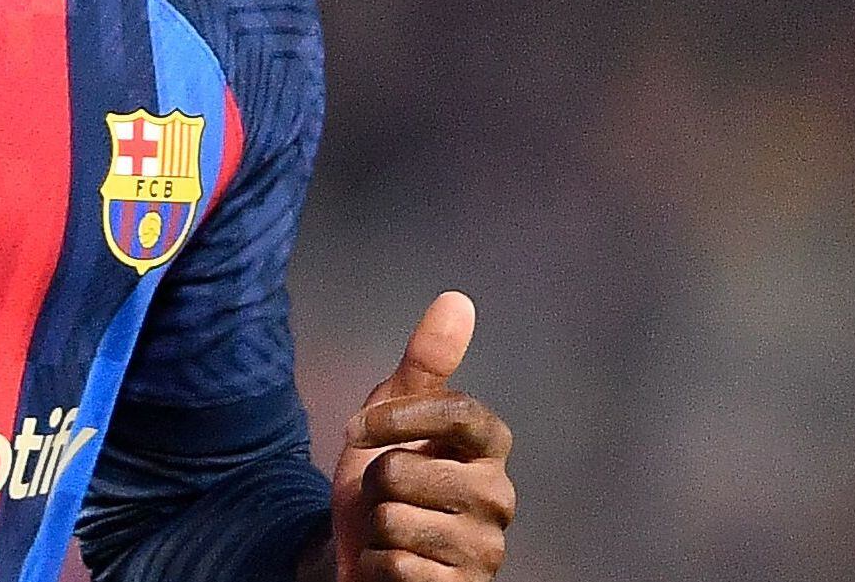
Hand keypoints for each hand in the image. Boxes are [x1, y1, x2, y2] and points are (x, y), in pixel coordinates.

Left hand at [325, 291, 516, 580]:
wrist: (359, 553)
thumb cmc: (384, 478)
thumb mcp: (391, 414)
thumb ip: (426, 361)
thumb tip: (457, 300)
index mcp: (489, 446)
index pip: (456, 411)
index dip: (397, 418)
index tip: (355, 430)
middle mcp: (499, 496)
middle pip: (405, 470)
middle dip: (375, 483)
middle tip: (387, 495)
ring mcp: (486, 549)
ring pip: (394, 519)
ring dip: (375, 527)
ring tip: (393, 531)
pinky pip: (395, 565)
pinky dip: (378, 565)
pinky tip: (394, 566)